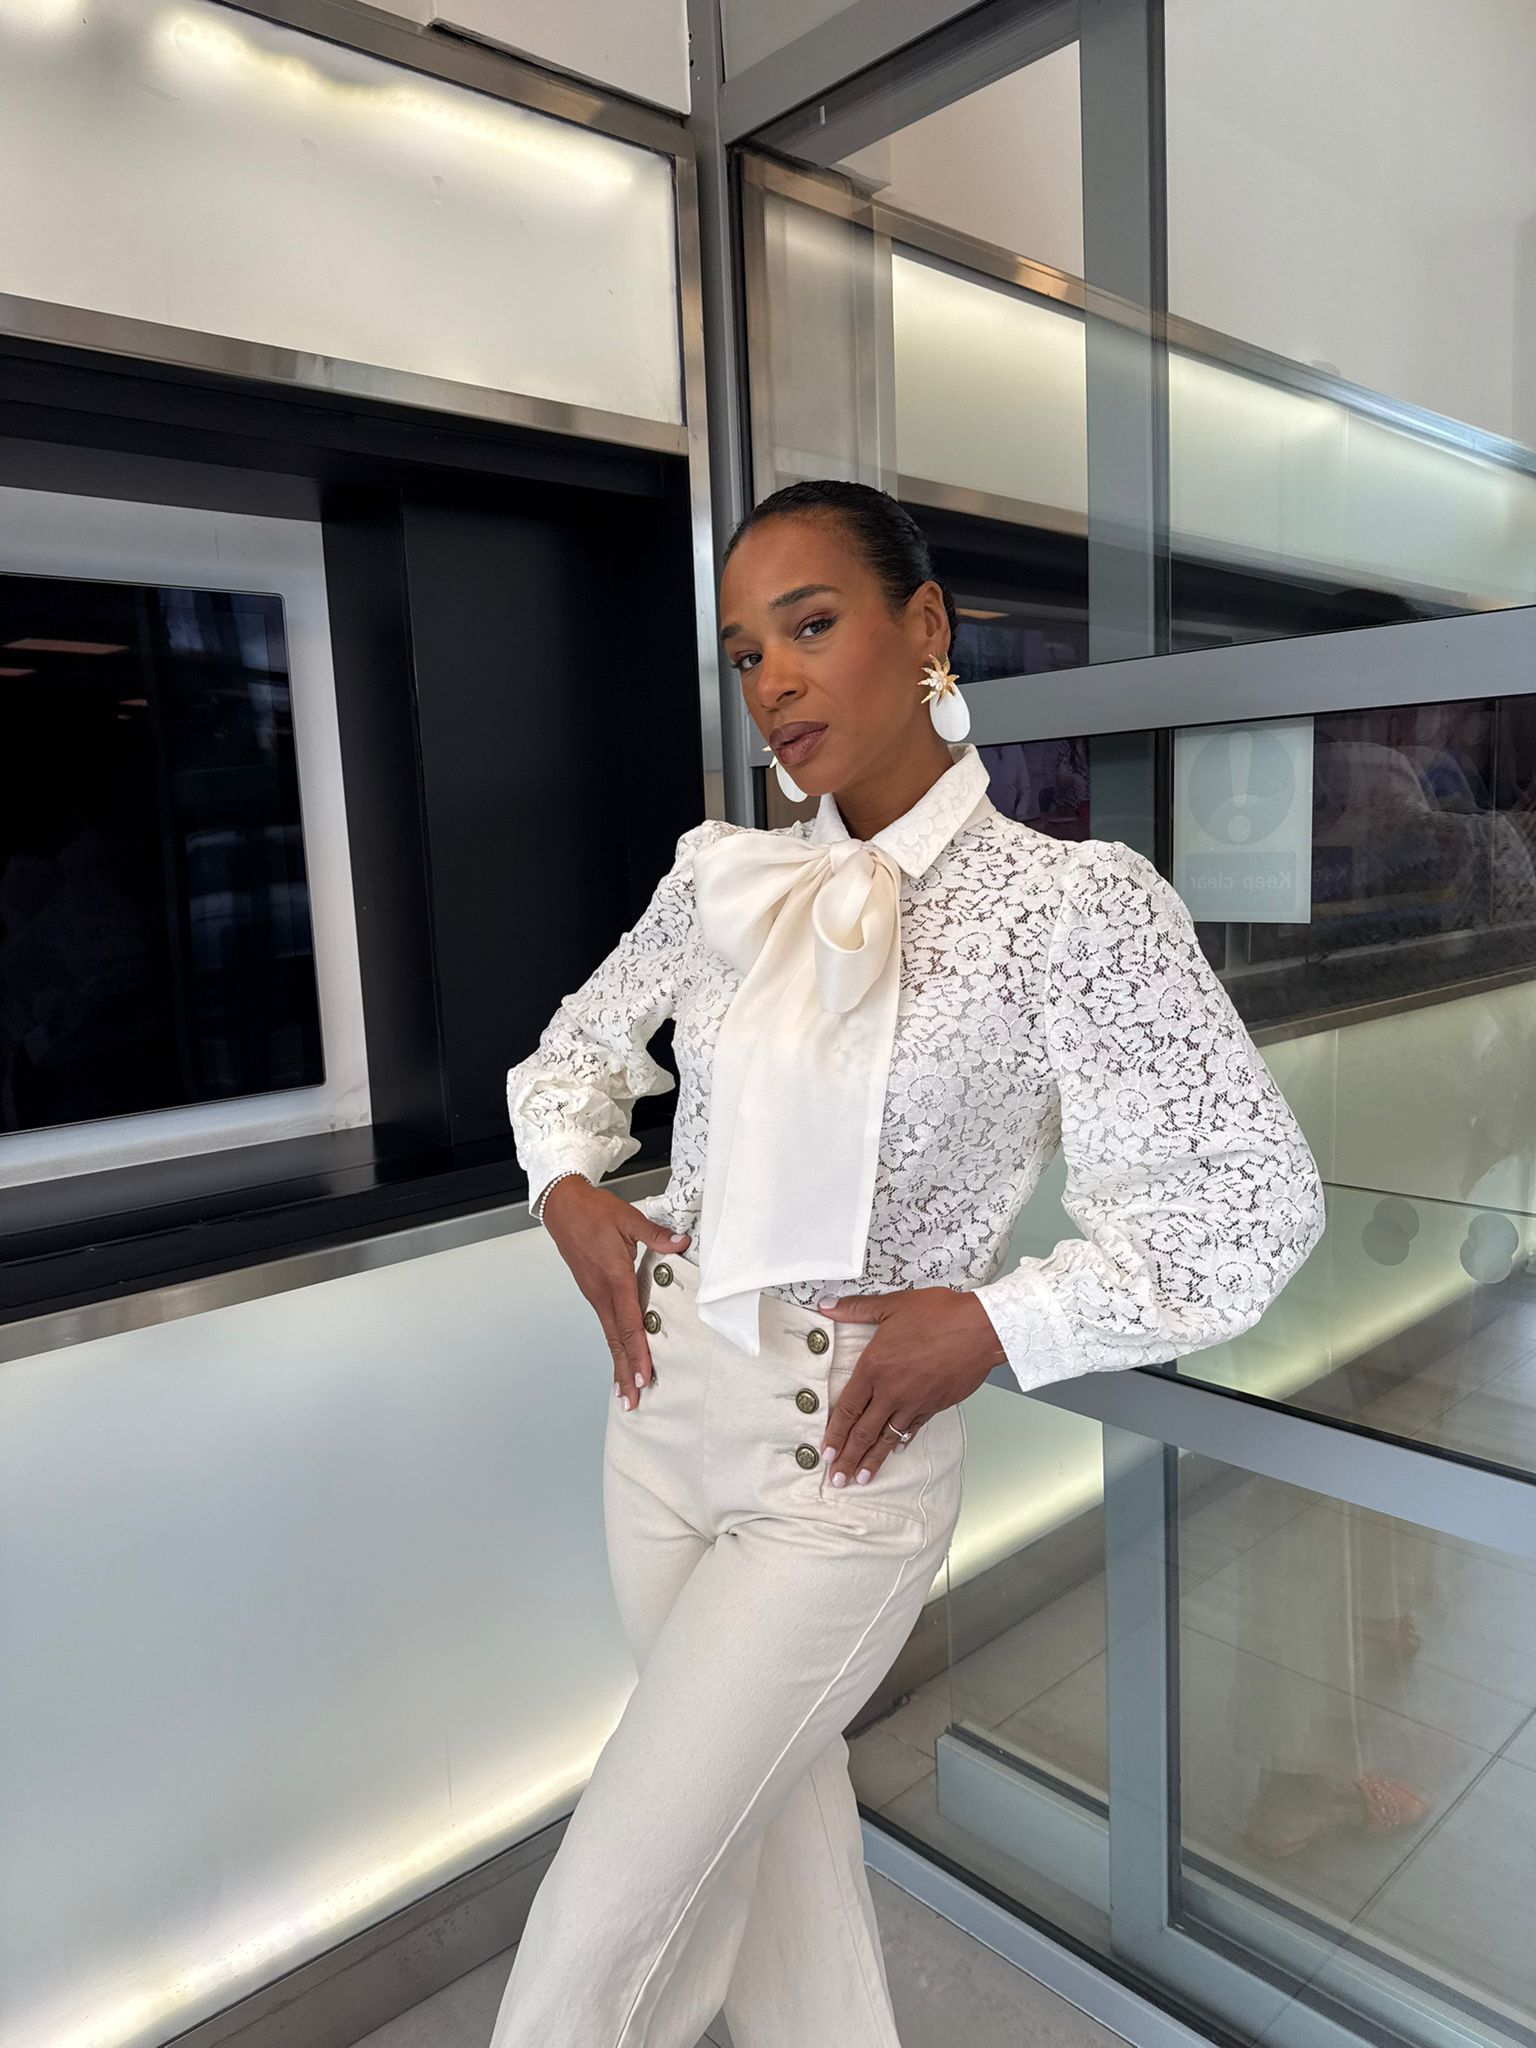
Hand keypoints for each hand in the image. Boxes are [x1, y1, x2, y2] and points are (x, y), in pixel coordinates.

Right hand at [540, 1177, 689, 1406]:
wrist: (563, 1207)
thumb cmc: (593, 1212)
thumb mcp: (628, 1218)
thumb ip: (656, 1235)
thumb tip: (681, 1243)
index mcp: (614, 1277)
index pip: (629, 1322)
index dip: (636, 1352)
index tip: (642, 1376)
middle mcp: (601, 1293)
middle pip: (615, 1340)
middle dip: (623, 1372)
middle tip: (631, 1402)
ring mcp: (594, 1294)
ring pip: (609, 1335)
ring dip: (617, 1363)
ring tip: (624, 1391)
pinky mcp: (592, 1292)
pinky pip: (605, 1325)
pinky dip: (613, 1346)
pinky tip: (619, 1358)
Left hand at [815, 1286, 1003, 1487]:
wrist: (980, 1329)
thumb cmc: (940, 1314)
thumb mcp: (892, 1305)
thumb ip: (856, 1309)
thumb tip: (826, 1307)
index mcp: (874, 1367)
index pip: (847, 1409)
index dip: (834, 1434)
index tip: (825, 1453)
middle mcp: (891, 1391)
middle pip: (863, 1431)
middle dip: (848, 1458)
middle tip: (837, 1478)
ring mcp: (914, 1402)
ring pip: (887, 1437)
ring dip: (872, 1460)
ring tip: (861, 1479)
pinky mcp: (935, 1406)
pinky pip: (912, 1428)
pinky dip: (902, 1441)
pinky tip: (895, 1450)